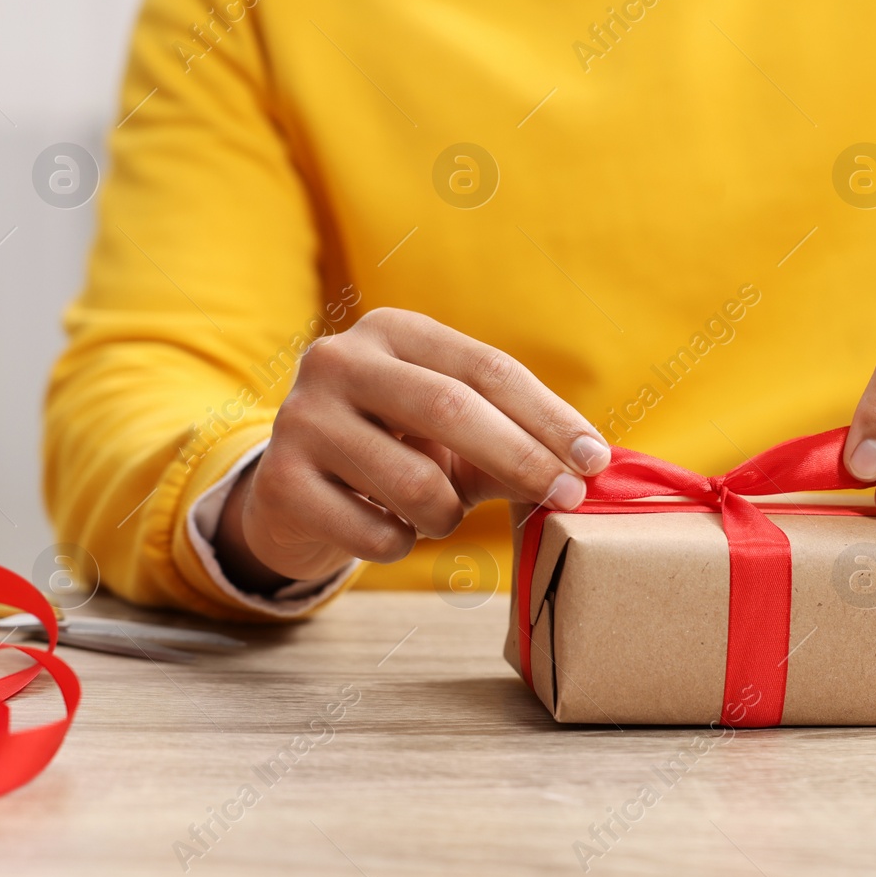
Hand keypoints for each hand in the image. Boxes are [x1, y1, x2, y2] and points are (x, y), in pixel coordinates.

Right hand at [213, 309, 610, 588]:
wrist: (294, 495)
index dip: (548, 417)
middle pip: (453, 408)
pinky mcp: (280, 481)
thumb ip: (513, 442)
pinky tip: (388, 529)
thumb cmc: (396, 453)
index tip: (594, 459)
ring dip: (447, 514)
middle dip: (523, 459)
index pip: (487, 368)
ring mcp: (301, 417)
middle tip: (569, 498)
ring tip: (438, 514)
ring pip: (414, 482)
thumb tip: (587, 467)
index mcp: (393, 331)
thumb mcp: (453, 437)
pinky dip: (401, 544)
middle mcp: (340, 360)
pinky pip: (374, 532)